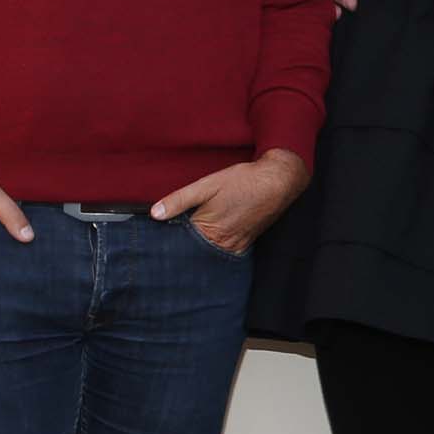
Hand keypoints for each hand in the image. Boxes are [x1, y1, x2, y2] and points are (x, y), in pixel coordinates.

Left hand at [153, 149, 309, 252]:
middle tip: (169, 241)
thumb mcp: (207, 185)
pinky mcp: (245, 243)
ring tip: (189, 240)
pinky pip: (224, 250)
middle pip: (194, 250)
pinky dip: (214, 246)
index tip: (156, 238)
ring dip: (198, 248)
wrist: (278, 181)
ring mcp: (235, 246)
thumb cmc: (243, 181)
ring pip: (209, 252)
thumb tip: (155, 213)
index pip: (180, 243)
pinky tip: (211, 236)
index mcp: (209, 230)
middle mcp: (223, 243)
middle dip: (182, 246)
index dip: (168, 237)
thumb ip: (179, 200)